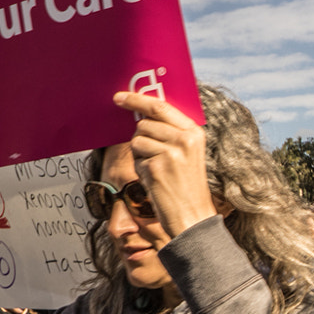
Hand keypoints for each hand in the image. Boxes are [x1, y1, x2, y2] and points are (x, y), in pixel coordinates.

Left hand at [114, 92, 219, 237]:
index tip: (120, 97)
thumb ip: (171, 132)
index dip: (137, 99)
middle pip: (144, 124)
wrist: (192, 217)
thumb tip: (142, 116)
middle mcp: (184, 139)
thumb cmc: (186, 186)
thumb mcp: (188, 154)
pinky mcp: (156, 167)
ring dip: (140, 155)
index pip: (161, 107)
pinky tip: (155, 180)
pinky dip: (140, 169)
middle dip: (141, 137)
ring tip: (158, 170)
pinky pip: (136, 159)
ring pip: (136, 140)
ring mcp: (170, 153)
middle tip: (152, 156)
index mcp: (194, 133)